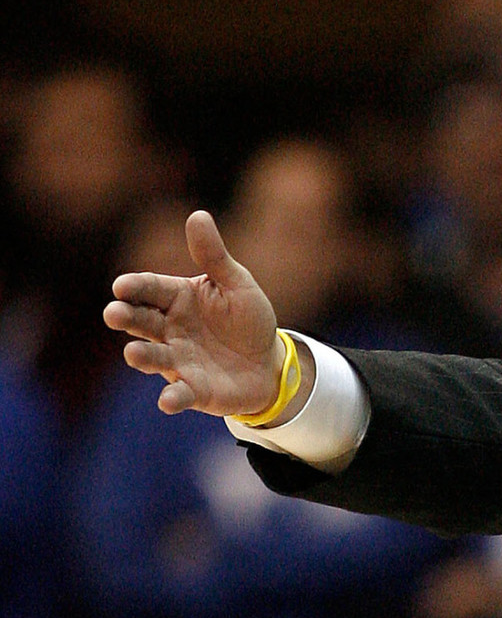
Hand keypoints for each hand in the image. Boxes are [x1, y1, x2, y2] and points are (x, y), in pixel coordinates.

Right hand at [104, 210, 285, 417]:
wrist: (270, 364)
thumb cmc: (248, 319)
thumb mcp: (237, 284)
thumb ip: (215, 256)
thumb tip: (197, 215)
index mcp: (176, 298)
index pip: (149, 288)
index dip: (134, 287)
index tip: (121, 287)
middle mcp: (169, 329)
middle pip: (141, 321)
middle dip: (126, 318)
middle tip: (114, 315)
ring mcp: (178, 360)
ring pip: (153, 356)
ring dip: (142, 356)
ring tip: (133, 354)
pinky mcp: (194, 390)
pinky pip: (180, 393)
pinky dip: (172, 397)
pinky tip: (167, 401)